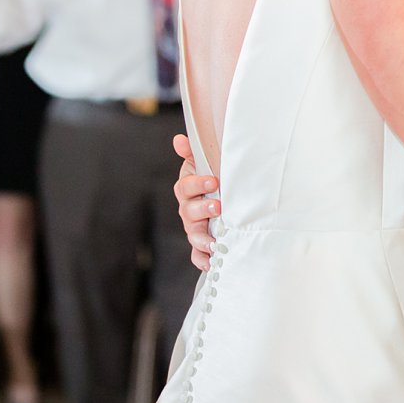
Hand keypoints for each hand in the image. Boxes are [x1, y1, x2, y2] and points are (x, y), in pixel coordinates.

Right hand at [173, 134, 219, 270]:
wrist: (224, 197)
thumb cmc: (214, 178)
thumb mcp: (204, 163)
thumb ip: (193, 152)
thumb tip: (179, 139)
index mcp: (188, 188)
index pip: (186, 187)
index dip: (197, 184)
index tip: (213, 180)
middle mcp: (188, 210)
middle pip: (188, 211)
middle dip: (202, 209)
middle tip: (218, 207)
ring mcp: (194, 228)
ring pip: (193, 234)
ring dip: (202, 238)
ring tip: (215, 241)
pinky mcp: (200, 244)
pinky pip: (197, 254)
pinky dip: (202, 259)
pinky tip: (211, 262)